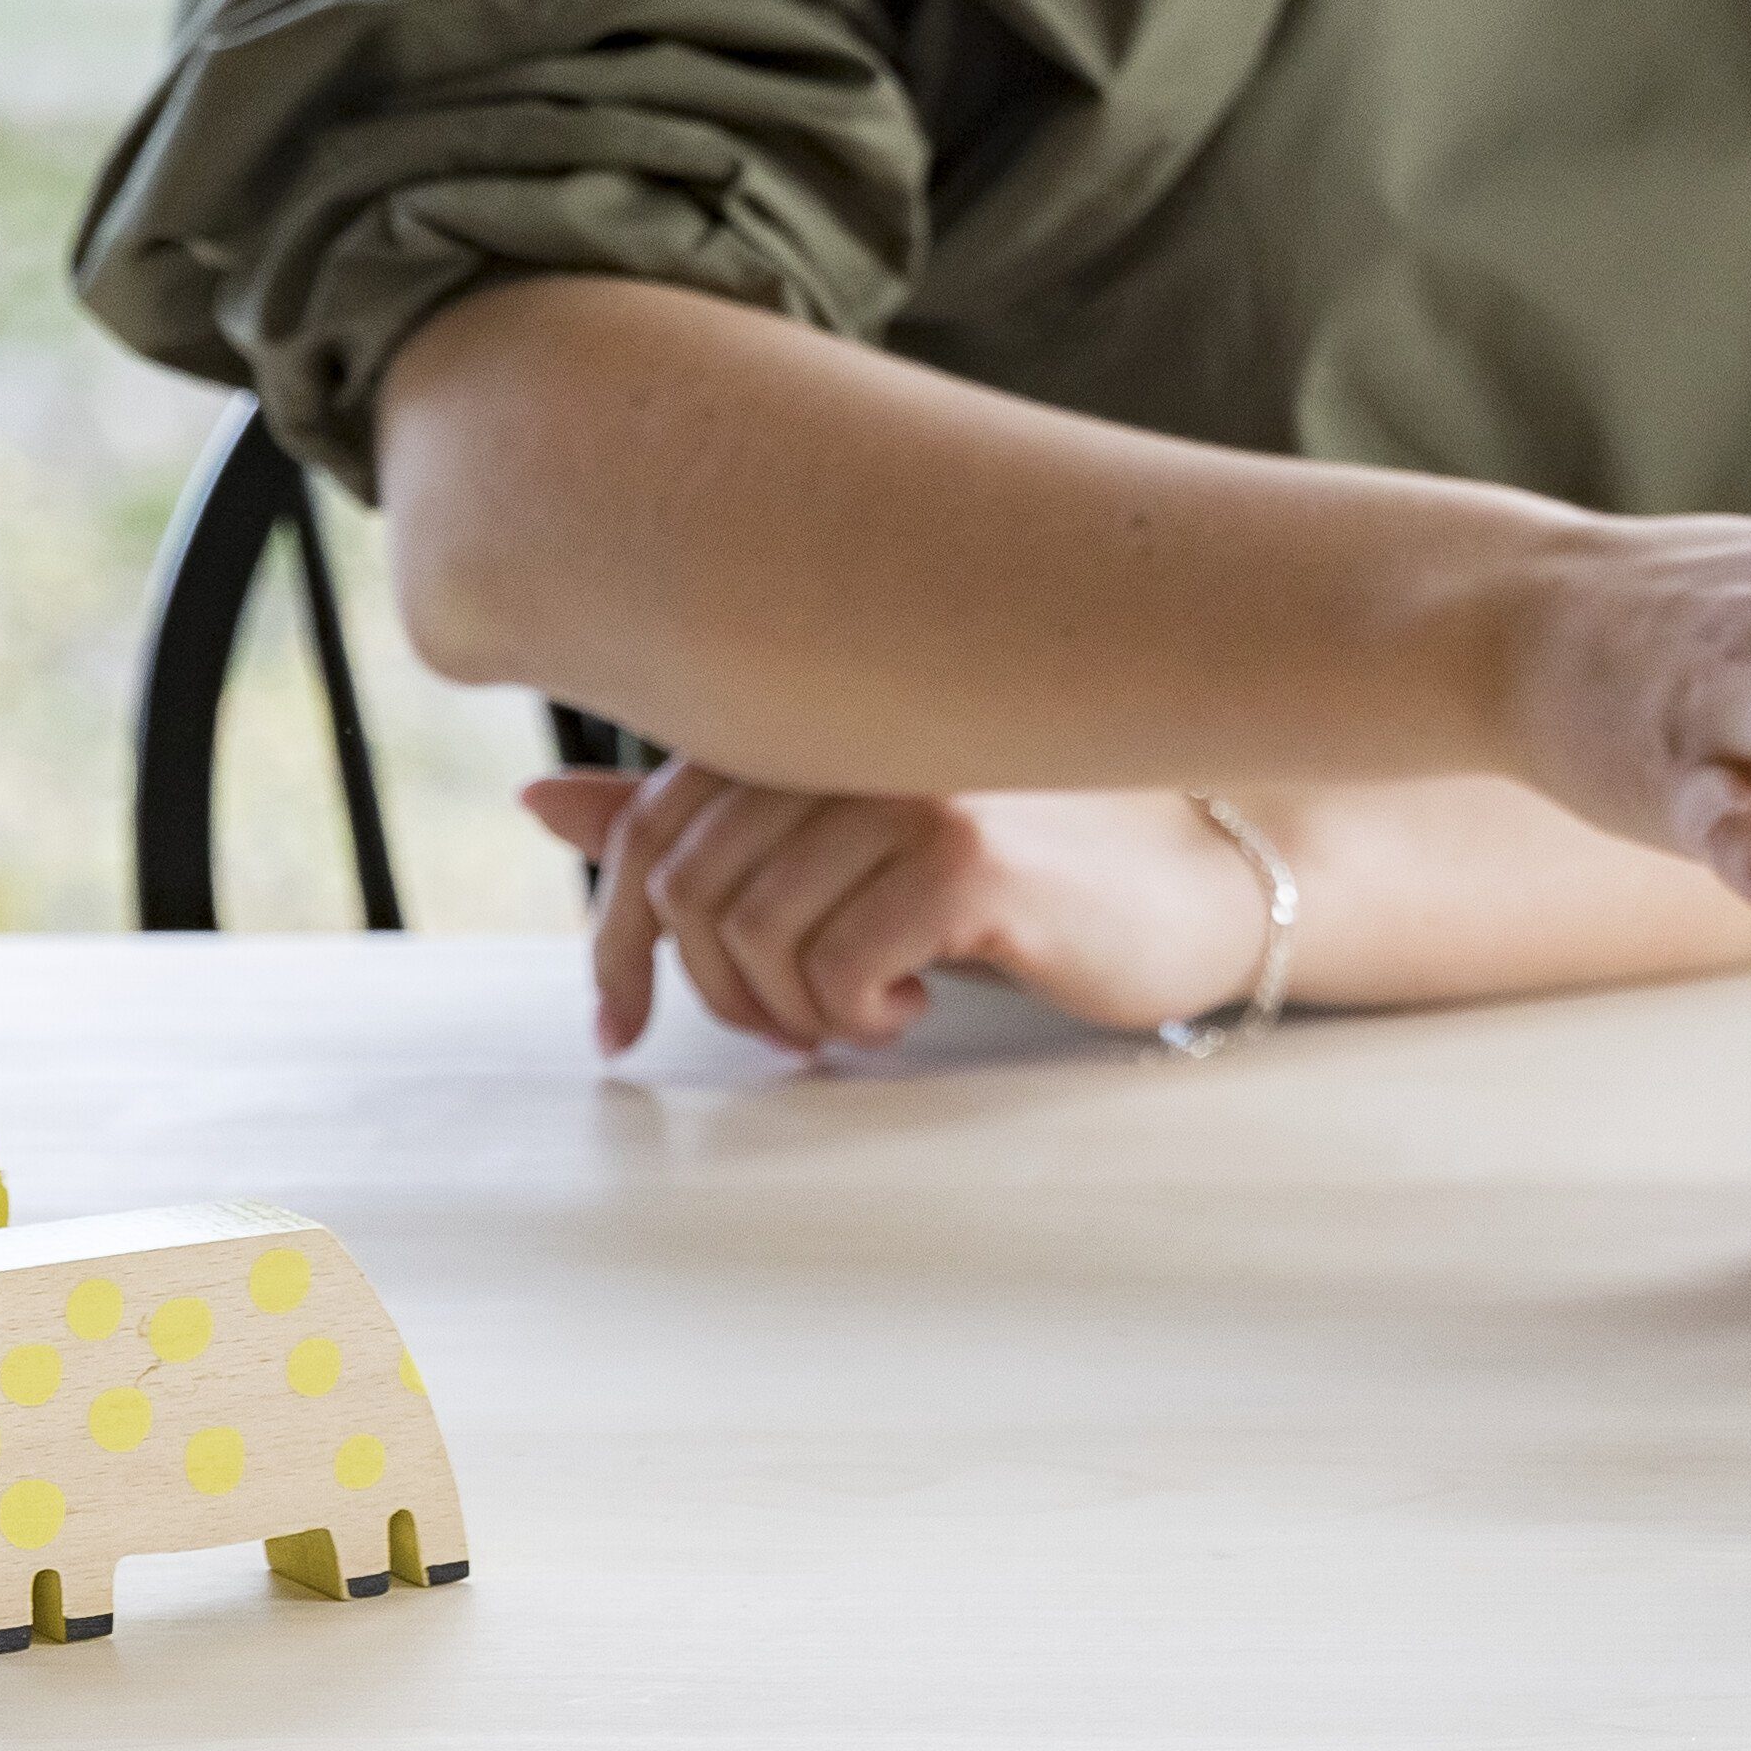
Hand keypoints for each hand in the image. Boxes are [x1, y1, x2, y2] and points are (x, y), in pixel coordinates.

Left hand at [521, 770, 1265, 1058]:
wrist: (1209, 881)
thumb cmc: (1031, 866)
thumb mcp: (851, 847)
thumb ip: (709, 822)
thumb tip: (542, 803)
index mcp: (811, 715)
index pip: (649, 831)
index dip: (613, 949)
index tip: (622, 1035)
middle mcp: (851, 730)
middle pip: (686, 890)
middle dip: (718, 995)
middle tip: (793, 1034)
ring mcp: (910, 784)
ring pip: (752, 933)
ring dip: (791, 1012)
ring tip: (861, 1019)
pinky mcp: (969, 855)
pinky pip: (836, 965)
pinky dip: (853, 1016)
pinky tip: (911, 1010)